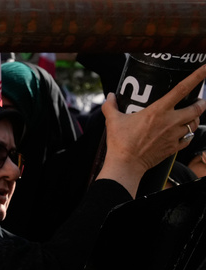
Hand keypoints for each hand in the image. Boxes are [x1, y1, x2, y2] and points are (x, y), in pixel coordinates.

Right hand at [99, 64, 205, 195]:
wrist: (126, 165)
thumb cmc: (120, 143)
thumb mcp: (113, 121)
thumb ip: (111, 106)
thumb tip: (109, 96)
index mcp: (158, 111)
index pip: (182, 89)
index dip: (197, 77)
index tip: (205, 68)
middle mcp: (171, 121)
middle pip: (197, 108)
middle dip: (201, 103)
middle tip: (198, 100)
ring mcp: (174, 135)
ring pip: (194, 123)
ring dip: (194, 119)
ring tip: (190, 117)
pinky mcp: (173, 147)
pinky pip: (188, 139)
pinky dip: (188, 135)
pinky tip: (183, 134)